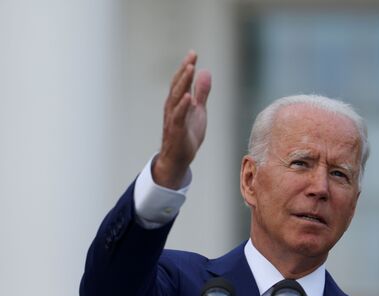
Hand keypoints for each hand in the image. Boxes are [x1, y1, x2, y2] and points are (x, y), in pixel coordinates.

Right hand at [152, 51, 211, 188]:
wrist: (178, 158)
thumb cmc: (187, 133)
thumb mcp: (198, 110)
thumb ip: (201, 92)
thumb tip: (205, 71)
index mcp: (178, 101)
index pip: (182, 81)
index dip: (187, 67)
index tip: (193, 53)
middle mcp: (173, 107)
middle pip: (178, 85)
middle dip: (185, 70)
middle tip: (192, 56)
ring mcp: (173, 118)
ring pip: (177, 97)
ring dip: (183, 83)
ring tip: (190, 69)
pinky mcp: (176, 131)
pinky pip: (178, 117)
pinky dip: (182, 107)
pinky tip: (188, 97)